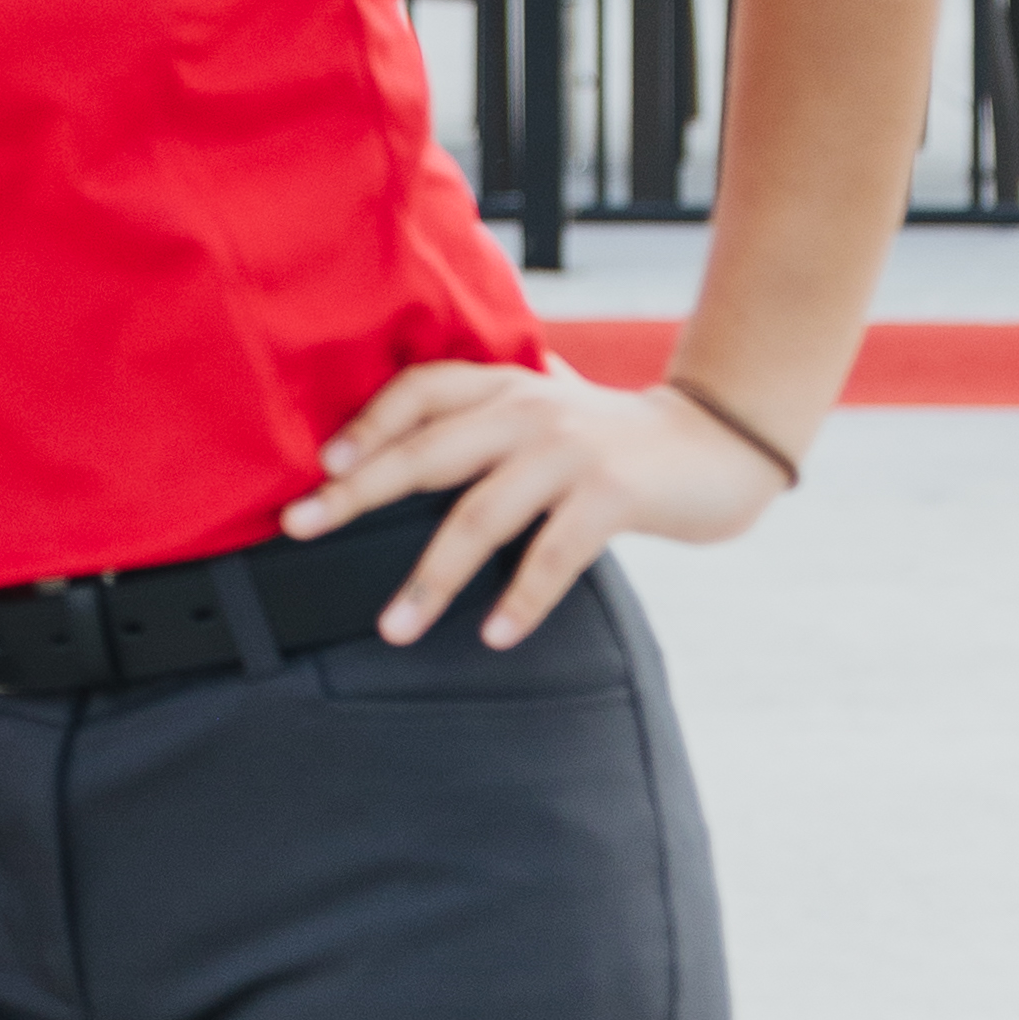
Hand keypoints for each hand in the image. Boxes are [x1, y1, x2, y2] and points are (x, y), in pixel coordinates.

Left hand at [281, 357, 786, 648]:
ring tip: (394, 626)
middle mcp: (528, 409)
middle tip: (300, 529)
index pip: (418, 392)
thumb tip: (395, 455)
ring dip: (431, 578)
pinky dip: (519, 599)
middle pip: (425, 453)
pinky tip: (493, 634)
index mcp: (505, 385)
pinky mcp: (612, 494)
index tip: (320, 468)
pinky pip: (552, 555)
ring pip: (478, 515)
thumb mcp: (545, 412)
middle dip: (355, 494)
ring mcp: (569, 451)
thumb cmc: (613, 439)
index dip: (366, 426)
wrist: (718, 443)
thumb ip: (485, 421)